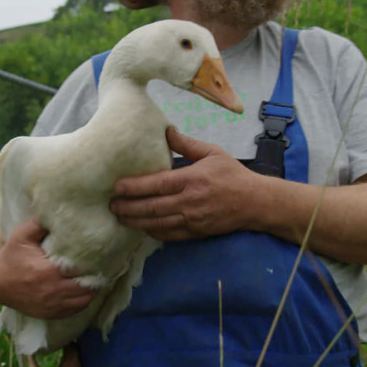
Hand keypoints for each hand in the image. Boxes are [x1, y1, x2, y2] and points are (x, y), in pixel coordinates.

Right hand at [0, 218, 96, 319]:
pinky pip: (75, 310)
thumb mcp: (21, 235)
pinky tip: (85, 290)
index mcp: (48, 270)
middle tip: (103, 265)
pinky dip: (83, 301)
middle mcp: (52, 290)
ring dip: (92, 290)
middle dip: (96, 276)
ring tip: (96, 277)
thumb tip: (57, 209)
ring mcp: (52, 304)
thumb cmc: (11, 256)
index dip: (93, 262)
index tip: (100, 254)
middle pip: (87, 286)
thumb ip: (39, 223)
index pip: (81, 268)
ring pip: (84, 300)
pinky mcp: (51, 313)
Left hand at [110, 127, 262, 240]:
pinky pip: (168, 235)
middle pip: (151, 207)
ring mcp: (192, 220)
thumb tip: (167, 131)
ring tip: (119, 217)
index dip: (134, 187)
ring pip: (156, 223)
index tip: (117, 186)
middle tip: (110, 205)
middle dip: (128, 207)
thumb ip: (187, 144)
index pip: (156, 184)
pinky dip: (152, 232)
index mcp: (191, 179)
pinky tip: (141, 227)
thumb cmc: (233, 175)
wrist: (255, 203)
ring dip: (135, 221)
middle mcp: (189, 201)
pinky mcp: (196, 232)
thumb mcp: (212, 153)